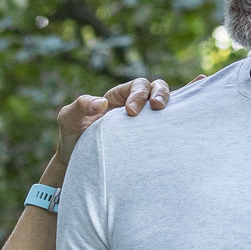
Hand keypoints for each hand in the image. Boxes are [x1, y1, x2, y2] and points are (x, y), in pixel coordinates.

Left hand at [53, 77, 173, 167]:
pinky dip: (176, 114)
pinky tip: (182, 112)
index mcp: (116, 97)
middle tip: (156, 107)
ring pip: (165, 104)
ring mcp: (142, 121)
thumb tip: (102, 103)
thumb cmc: (73, 138)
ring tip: (165, 113)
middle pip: (155, 88)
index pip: (136, 86)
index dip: (138, 94)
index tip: (131, 112)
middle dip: (160, 93)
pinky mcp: (148, 137)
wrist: (78, 163)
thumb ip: (80, 106)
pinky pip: (166, 123)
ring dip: (170, 103)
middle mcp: (132, 105)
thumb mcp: (68, 119)